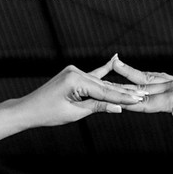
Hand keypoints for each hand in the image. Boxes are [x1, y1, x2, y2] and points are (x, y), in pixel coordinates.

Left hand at [12, 60, 145, 126]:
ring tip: (136, 89)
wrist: (29, 109)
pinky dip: (103, 71)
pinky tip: (114, 60)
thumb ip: (98, 106)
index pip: (105, 90)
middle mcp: (76, 71)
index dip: (123, 97)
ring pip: (100, 82)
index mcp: (75, 80)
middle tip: (143, 95)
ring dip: (116, 87)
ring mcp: (74, 71)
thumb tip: (119, 107)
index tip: (139, 99)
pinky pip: (92, 76)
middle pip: (105, 85)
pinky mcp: (72, 74)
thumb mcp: (76, 113)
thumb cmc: (49, 113)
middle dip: (124, 92)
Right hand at [108, 56, 172, 134]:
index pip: (146, 101)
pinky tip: (139, 75)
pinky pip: (157, 78)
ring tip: (114, 65)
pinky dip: (145, 75)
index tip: (110, 97)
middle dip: (121, 85)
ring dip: (130, 74)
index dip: (128, 101)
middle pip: (142, 87)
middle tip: (101, 80)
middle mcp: (172, 89)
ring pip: (147, 79)